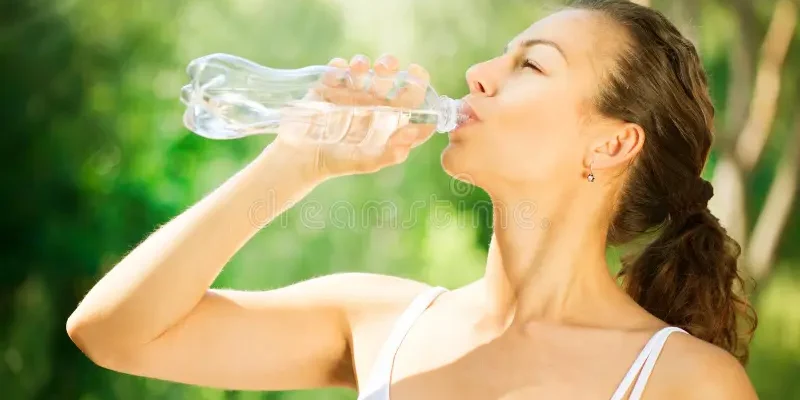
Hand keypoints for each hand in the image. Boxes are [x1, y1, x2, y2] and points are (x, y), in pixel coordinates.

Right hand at [272, 54, 435, 178]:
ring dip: (362, 63)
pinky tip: (335, 75)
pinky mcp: (328, 87)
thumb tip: (412, 132)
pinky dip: (337, 68)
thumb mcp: (366, 162)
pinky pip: (336, 70)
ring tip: (358, 66)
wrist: (300, 158)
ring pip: (363, 69)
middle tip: (384, 66)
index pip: (411, 98)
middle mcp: (373, 103)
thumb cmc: (337, 162)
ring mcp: (350, 93)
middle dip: (389, 66)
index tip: (415, 74)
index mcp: (389, 119)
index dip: (418, 84)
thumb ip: (391, 152)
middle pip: (388, 77)